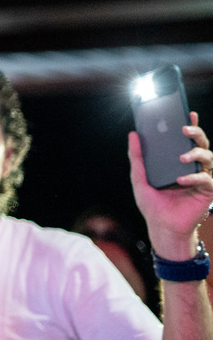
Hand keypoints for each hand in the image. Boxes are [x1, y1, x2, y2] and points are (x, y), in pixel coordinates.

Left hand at [129, 112, 212, 258]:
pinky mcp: (207, 192)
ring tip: (181, 157)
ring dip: (195, 154)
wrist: (161, 226)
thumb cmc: (152, 203)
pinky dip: (194, 177)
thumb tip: (133, 134)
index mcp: (177, 161)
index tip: (187, 113)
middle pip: (201, 144)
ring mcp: (201, 178)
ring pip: (208, 157)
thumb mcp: (139, 178)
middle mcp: (192, 166)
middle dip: (196, 133)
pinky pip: (206, 179)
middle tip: (184, 129)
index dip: (190, 125)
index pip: (186, 139)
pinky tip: (181, 180)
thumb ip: (137, 157)